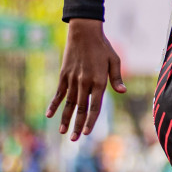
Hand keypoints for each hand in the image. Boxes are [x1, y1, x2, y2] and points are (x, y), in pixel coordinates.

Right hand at [47, 18, 125, 138]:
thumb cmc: (102, 47)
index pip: (95, 106)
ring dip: (65, 119)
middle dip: (78, 125)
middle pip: (81, 108)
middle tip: (74, 139)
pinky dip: (54, 104)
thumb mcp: (114, 60)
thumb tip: (122, 91)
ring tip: (63, 132)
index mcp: (99, 81)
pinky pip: (59, 93)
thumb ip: (116, 78)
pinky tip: (49, 115)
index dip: (91, 120)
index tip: (87, 133)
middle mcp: (85, 82)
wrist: (84, 32)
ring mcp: (73, 79)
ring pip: (69, 103)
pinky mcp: (64, 75)